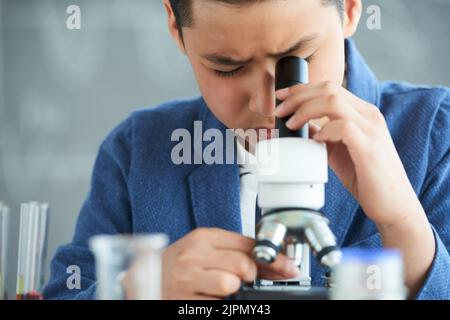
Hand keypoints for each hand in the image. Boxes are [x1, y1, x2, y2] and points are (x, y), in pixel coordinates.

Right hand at [136, 228, 299, 299]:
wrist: (145, 277)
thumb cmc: (179, 262)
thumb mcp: (204, 247)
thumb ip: (235, 250)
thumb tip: (273, 262)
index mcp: (203, 238)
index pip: (248, 244)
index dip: (273, 259)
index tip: (287, 268)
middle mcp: (194, 255)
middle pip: (243, 264)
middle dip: (251, 275)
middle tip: (244, 279)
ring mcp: (187, 279)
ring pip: (230, 284)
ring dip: (233, 290)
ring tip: (221, 288)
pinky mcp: (183, 300)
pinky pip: (216, 303)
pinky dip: (220, 302)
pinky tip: (209, 296)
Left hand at [275, 81, 424, 228]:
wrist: (392, 204)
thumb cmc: (365, 178)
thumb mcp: (338, 150)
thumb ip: (323, 135)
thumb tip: (301, 125)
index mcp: (361, 113)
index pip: (329, 87)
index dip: (302, 89)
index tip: (281, 97)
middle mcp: (368, 116)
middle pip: (329, 88)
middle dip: (298, 96)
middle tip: (279, 111)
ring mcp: (371, 130)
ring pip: (333, 101)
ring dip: (305, 110)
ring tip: (292, 124)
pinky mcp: (370, 148)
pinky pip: (343, 126)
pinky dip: (324, 130)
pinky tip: (316, 141)